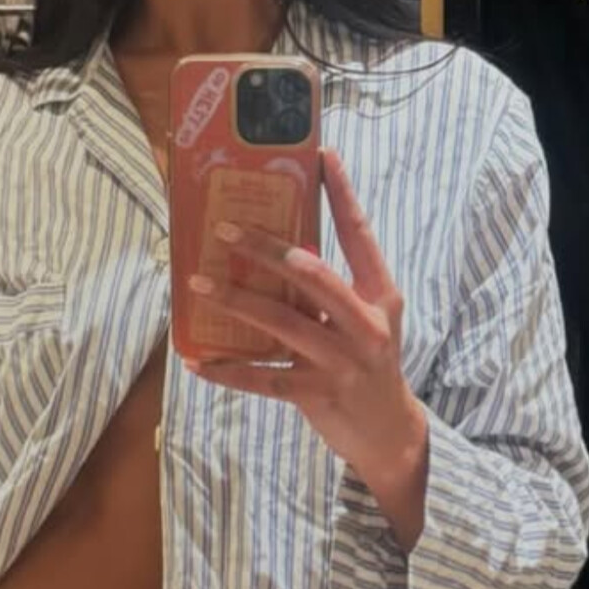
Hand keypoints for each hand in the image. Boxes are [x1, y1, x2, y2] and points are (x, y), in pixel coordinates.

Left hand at [185, 149, 428, 550]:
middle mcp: (365, 324)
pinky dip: (228, 372)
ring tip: (199, 284)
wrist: (391, 434)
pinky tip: (197, 362)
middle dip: (267, 249)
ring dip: (237, 301)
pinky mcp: (318, 395)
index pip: (361, 234)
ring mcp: (342, 361)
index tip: (323, 155)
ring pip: (282, 323)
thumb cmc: (368, 365)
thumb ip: (331, 290)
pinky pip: (264, 379)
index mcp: (379, 295)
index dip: (342, 194)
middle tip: (225, 229)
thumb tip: (279, 251)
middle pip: (312, 275)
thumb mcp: (365, 320)